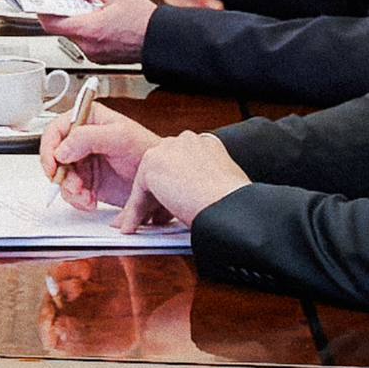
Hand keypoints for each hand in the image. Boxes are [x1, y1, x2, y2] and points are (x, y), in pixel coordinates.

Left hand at [38, 0, 155, 60]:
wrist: (161, 39)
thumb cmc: (144, 19)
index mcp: (88, 29)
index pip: (51, 24)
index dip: (43, 12)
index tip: (41, 3)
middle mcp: (88, 45)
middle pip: (62, 28)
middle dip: (66, 13)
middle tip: (74, 1)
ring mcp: (94, 54)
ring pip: (75, 36)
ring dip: (79, 22)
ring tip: (96, 11)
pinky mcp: (100, 57)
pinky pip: (86, 43)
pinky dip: (89, 31)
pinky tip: (103, 22)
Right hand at [39, 104, 161, 213]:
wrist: (158, 179)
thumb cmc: (146, 150)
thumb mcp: (120, 137)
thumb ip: (88, 138)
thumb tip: (62, 149)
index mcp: (87, 120)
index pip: (56, 130)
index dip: (49, 147)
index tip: (54, 164)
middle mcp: (81, 141)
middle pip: (54, 156)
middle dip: (61, 174)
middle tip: (74, 185)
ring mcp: (83, 162)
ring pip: (61, 177)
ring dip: (70, 190)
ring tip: (86, 196)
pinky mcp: (87, 181)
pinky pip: (71, 192)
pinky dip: (78, 199)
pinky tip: (91, 200)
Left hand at [118, 132, 248, 233]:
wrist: (233, 207)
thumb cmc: (237, 203)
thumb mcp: (226, 184)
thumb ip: (208, 182)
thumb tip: (200, 195)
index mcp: (206, 143)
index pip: (181, 163)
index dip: (174, 186)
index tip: (172, 204)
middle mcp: (186, 140)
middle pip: (162, 169)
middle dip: (156, 194)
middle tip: (153, 217)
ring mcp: (168, 150)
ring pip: (148, 182)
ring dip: (141, 206)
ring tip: (139, 224)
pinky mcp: (152, 166)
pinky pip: (138, 195)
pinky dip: (134, 213)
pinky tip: (131, 227)